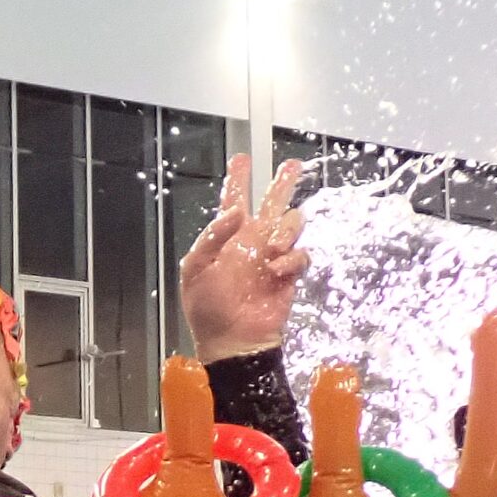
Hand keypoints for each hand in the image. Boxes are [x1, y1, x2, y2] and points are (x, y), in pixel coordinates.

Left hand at [179, 154, 309, 361]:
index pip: (233, 199)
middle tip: (292, 164)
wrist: (233, 338)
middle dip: (283, 182)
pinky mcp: (289, 273)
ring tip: (273, 245)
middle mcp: (253, 240)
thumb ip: (213, 237)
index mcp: (228, 237)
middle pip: (273, 201)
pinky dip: (292, 258)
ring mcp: (273, 255)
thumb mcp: (196, 269)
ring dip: (286, 228)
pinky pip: (300, 254)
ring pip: (293, 223)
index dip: (238, 179)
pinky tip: (276, 269)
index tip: (242, 158)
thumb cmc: (208, 307)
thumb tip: (236, 211)